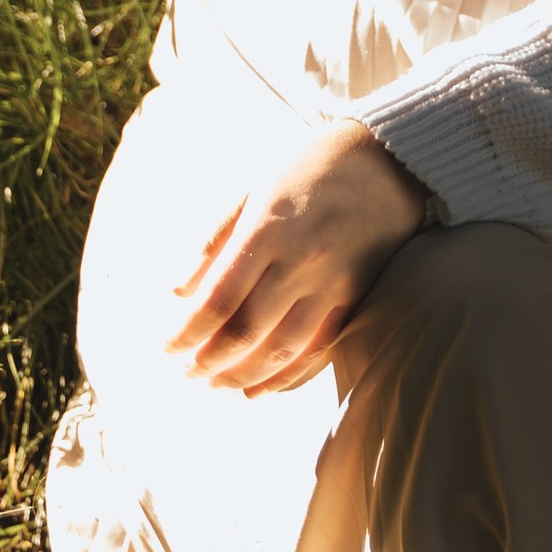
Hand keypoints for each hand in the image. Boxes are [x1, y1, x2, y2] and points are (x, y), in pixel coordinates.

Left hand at [167, 120, 428, 396]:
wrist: (387, 161)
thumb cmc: (308, 168)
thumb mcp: (254, 186)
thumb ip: (214, 236)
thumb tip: (176, 289)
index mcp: (267, 228)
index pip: (217, 299)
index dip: (186, 332)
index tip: (165, 347)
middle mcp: (300, 261)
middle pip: (246, 331)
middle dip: (208, 361)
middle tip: (185, 372)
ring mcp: (332, 284)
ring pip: (281, 350)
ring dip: (241, 376)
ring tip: (214, 384)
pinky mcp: (357, 298)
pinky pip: (319, 351)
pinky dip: (286, 378)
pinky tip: (258, 389)